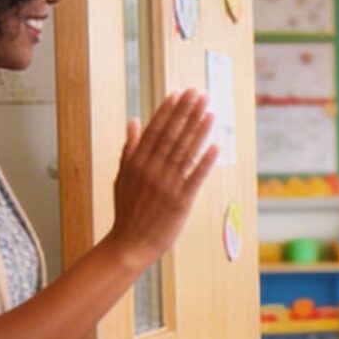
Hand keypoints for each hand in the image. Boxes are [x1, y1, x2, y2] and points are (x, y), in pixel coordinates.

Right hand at [101, 90, 220, 267]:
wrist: (129, 244)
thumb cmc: (128, 211)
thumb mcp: (122, 176)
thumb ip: (130, 148)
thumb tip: (133, 121)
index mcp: (136, 163)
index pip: (155, 131)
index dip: (168, 111)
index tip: (179, 94)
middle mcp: (151, 171)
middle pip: (172, 136)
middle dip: (187, 113)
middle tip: (200, 94)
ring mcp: (166, 186)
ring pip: (185, 153)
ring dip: (199, 131)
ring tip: (210, 112)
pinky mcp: (180, 202)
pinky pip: (195, 178)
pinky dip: (205, 162)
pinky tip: (216, 146)